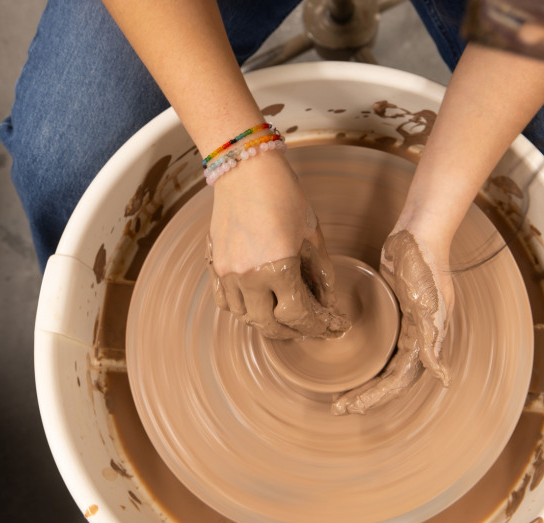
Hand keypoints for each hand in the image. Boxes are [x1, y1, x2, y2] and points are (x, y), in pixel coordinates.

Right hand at [208, 150, 348, 338]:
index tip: (330, 327)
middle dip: (293, 331)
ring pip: (245, 316)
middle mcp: (249, 276)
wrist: (245, 170)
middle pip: (269, 324)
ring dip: (267, 323)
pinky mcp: (213, 264)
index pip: (298, 315)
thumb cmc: (283, 195)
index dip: (316, 327)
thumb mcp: (312, 234)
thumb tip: (327, 303)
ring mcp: (227, 272)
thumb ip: (321, 273)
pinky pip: (225, 301)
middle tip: (309, 328)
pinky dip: (243, 309)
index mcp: (279, 267)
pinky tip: (258, 304)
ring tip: (285, 318)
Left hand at [332, 230, 453, 414]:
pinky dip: (368, 360)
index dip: (377, 396)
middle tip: (339, 408)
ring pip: (382, 365)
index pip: (399, 380)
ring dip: (364, 382)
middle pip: (389, 378)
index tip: (354, 407)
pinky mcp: (391, 312)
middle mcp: (416, 338)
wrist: (418, 233)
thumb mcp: (431, 305)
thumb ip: (433, 341)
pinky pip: (379, 345)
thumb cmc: (426, 266)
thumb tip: (442, 378)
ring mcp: (403, 326)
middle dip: (366, 396)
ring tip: (341, 396)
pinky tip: (354, 365)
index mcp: (425, 340)